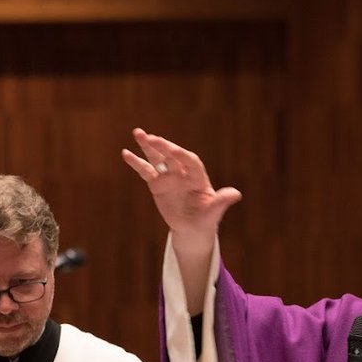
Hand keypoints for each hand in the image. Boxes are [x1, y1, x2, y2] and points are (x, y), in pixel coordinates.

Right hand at [121, 128, 241, 246]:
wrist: (192, 229)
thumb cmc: (206, 220)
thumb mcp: (213, 212)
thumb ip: (222, 201)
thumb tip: (236, 194)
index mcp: (198, 177)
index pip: (191, 162)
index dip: (182, 156)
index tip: (173, 150)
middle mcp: (183, 173)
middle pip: (172, 156)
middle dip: (163, 147)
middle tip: (151, 137)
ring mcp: (169, 177)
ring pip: (158, 158)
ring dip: (148, 146)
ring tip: (138, 133)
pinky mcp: (157, 184)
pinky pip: (146, 171)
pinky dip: (136, 162)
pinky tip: (126, 153)